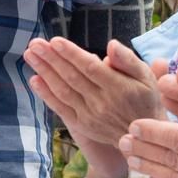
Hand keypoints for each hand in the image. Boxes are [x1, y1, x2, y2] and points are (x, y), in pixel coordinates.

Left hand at [26, 38, 161, 177]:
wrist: (142, 137)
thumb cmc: (145, 100)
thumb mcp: (146, 78)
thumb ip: (128, 60)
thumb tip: (111, 45)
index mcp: (119, 87)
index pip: (90, 68)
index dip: (71, 54)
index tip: (55, 41)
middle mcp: (102, 102)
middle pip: (72, 77)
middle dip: (51, 58)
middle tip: (34, 43)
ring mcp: (90, 115)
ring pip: (63, 91)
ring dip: (44, 72)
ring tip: (30, 55)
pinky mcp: (82, 125)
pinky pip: (61, 108)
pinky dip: (46, 94)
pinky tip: (34, 79)